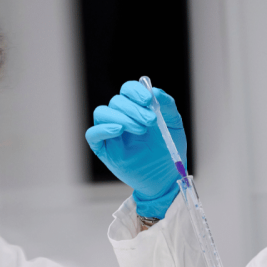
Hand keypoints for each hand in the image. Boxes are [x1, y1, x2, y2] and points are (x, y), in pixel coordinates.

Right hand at [85, 81, 186, 218]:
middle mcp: (121, 117)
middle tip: (151, 121)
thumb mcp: (174, 124)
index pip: (127, 90)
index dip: (135, 91)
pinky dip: (102, 129)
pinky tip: (118, 130)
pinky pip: (92, 134)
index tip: (148, 100)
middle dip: (134, 109)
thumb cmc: (169, 149)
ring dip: (122, 117)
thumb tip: (154, 90)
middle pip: (116, 101)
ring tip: (141, 130)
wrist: (167, 175)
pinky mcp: (104, 149)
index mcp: (136, 108)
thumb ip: (167, 105)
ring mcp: (111, 133)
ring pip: (102, 113)